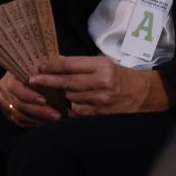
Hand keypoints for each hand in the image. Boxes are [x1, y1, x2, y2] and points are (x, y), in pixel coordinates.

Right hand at [0, 72, 61, 127]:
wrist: (29, 76)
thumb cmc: (37, 71)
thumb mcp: (41, 67)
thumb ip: (47, 69)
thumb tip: (55, 71)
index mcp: (10, 76)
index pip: (16, 88)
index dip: (29, 95)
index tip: (45, 100)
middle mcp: (4, 88)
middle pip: (18, 104)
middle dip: (38, 111)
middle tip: (55, 115)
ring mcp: (4, 101)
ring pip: (19, 115)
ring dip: (37, 119)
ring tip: (53, 119)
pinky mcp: (7, 112)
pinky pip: (18, 121)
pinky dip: (32, 122)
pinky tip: (44, 121)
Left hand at [29, 56, 169, 115]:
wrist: (142, 94)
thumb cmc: (119, 76)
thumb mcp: (102, 64)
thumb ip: (79, 64)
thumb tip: (55, 61)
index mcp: (101, 66)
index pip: (69, 65)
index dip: (52, 66)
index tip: (39, 66)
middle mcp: (101, 82)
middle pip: (66, 82)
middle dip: (48, 81)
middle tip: (33, 80)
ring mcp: (100, 100)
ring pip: (70, 97)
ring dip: (64, 94)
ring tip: (63, 90)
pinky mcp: (100, 114)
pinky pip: (77, 110)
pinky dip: (73, 106)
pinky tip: (76, 101)